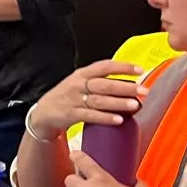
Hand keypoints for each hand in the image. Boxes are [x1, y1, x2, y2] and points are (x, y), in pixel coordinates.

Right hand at [26, 58, 144, 140]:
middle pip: (104, 84)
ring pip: (99, 100)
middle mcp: (78, 85)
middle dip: (125, 87)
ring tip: (134, 105)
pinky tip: (118, 119)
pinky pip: (91, 116)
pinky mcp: (71, 115)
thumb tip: (129, 84)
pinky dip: (105, 118)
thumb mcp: (79, 83)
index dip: (122, 67)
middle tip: (143, 90)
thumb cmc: (66, 97)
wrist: (43, 113)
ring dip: (118, 102)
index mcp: (82, 74)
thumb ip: (100, 81)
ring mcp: (74, 100)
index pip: (104, 66)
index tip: (139, 70)